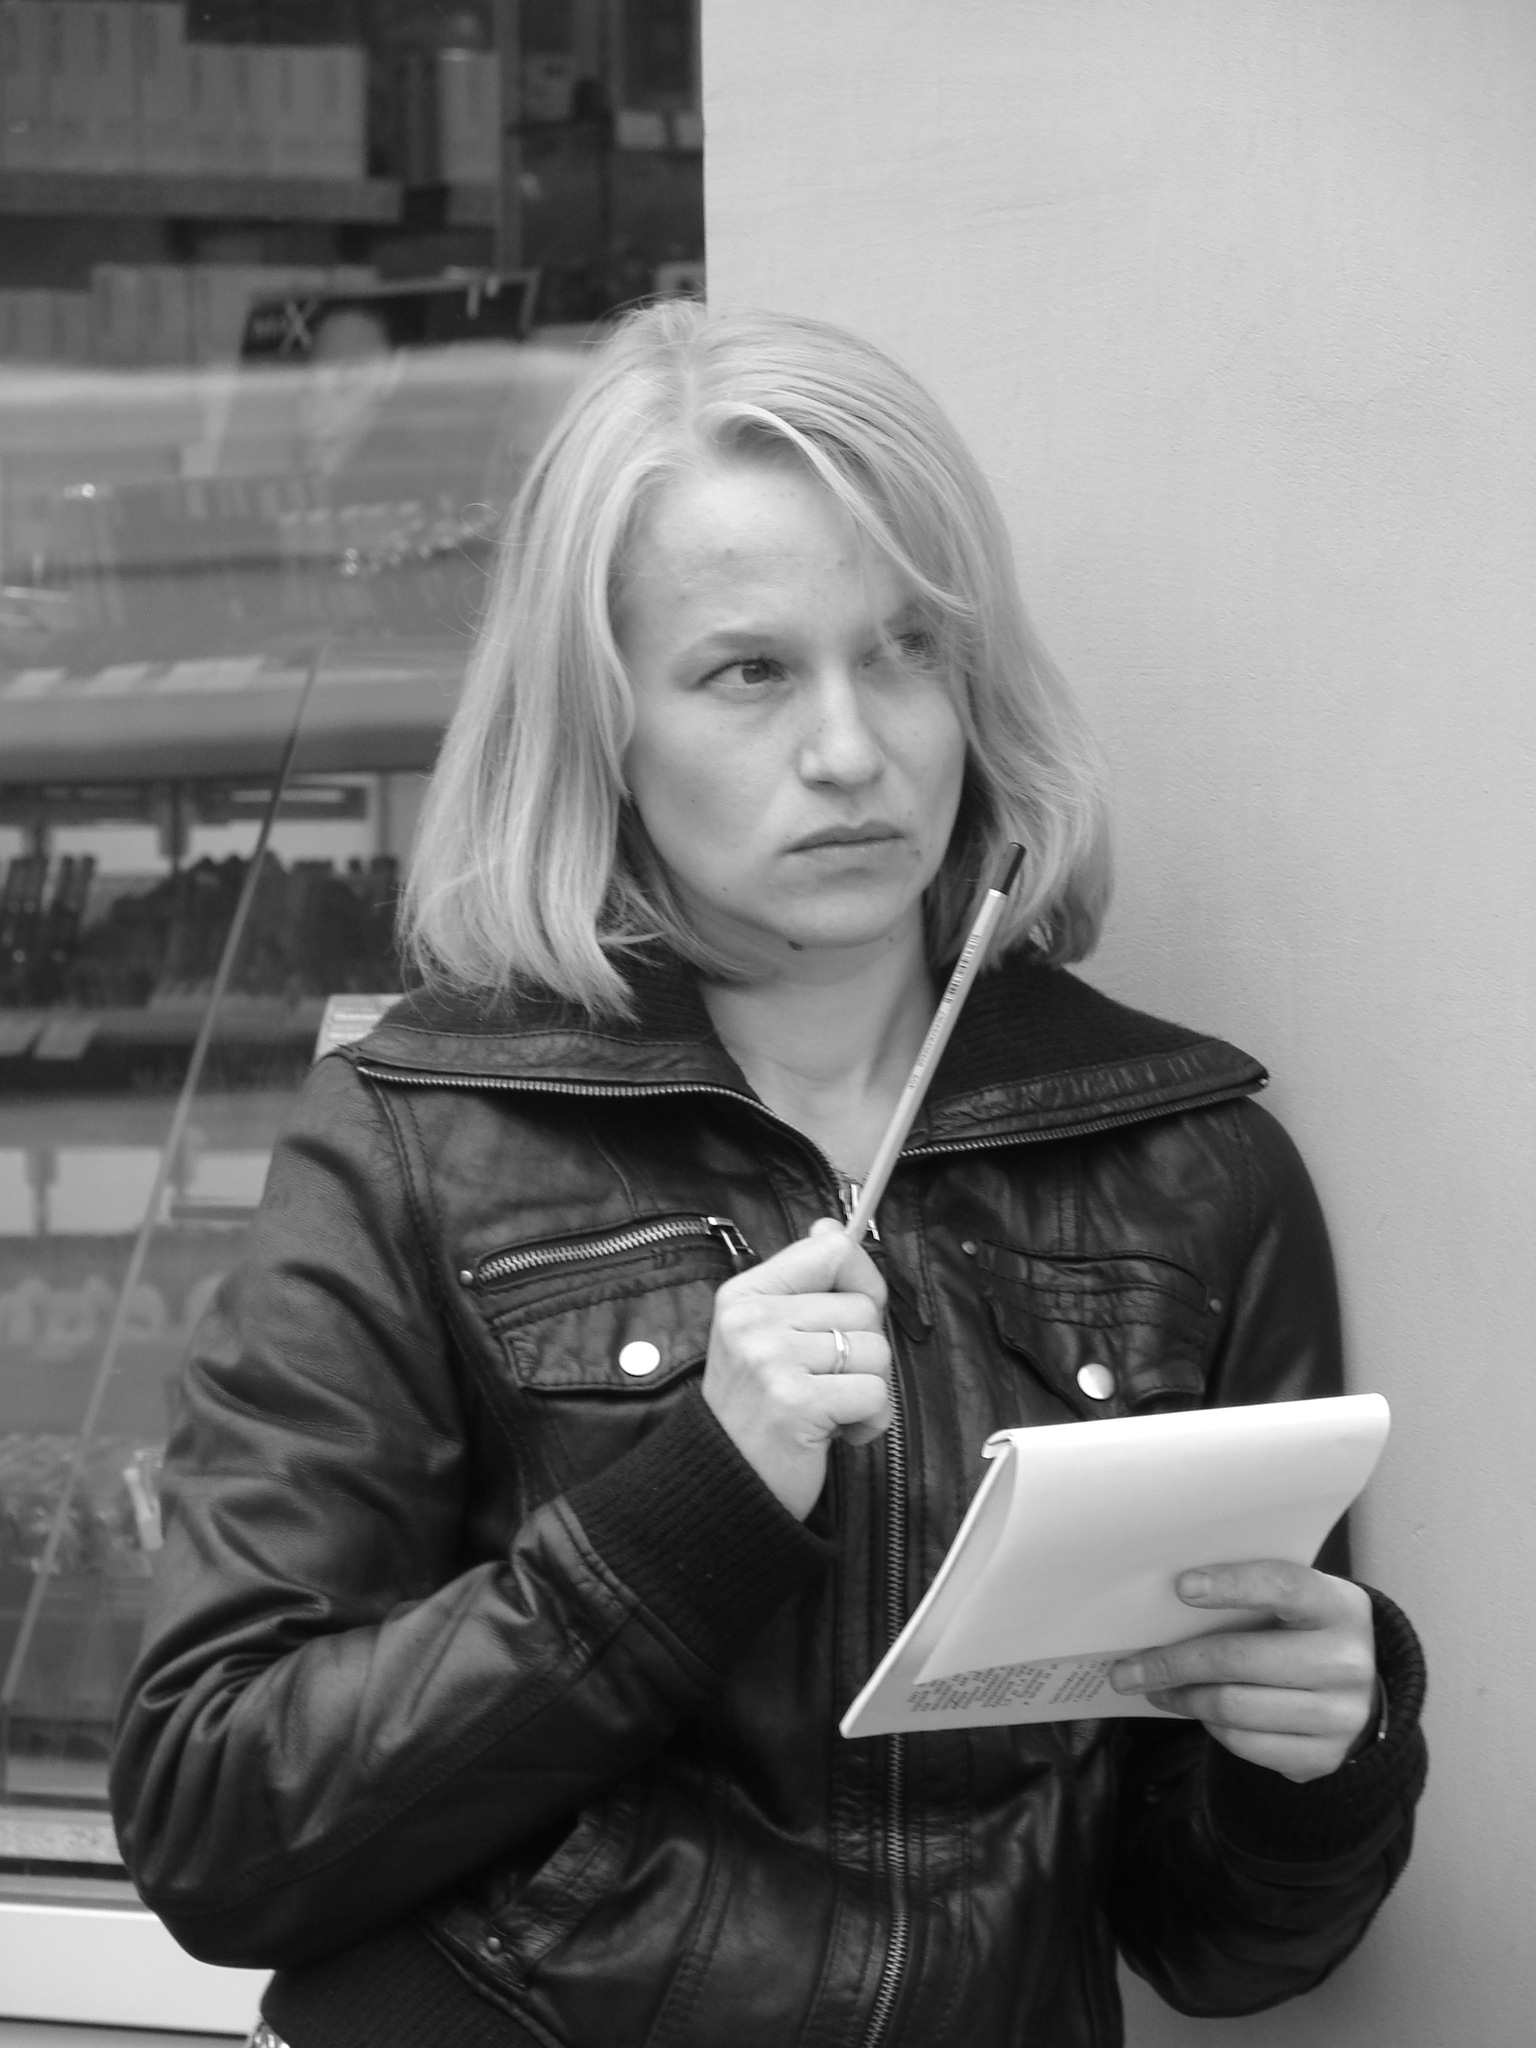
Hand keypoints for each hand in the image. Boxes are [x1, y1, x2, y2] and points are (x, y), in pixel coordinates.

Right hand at [703, 1217, 890, 1519]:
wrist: (725, 1483)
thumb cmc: (756, 1411)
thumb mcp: (765, 1336)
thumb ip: (804, 1283)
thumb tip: (834, 1226)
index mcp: (745, 1295)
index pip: (832, 1250)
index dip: (863, 1280)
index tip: (856, 1314)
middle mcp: (753, 1320)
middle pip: (863, 1307)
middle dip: (862, 1352)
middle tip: (825, 1382)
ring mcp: (770, 1359)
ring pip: (876, 1350)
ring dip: (868, 1389)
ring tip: (828, 1409)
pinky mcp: (795, 1400)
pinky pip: (875, 1393)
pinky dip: (869, 1421)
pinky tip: (835, 1433)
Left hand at [1109, 1560, 1376, 1782]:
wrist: (1365, 1694)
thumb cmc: (1307, 1633)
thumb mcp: (1298, 1604)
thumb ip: (1253, 1596)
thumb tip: (1167, 1603)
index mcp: (1339, 1607)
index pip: (1284, 1586)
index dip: (1232, 1585)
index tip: (1181, 1587)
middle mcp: (1347, 1662)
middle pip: (1241, 1658)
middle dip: (1173, 1662)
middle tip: (1127, 1668)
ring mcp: (1340, 1716)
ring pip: (1235, 1707)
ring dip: (1182, 1697)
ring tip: (1154, 1687)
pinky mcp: (1322, 1757)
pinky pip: (1245, 1744)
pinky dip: (1210, 1727)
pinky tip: (1195, 1710)